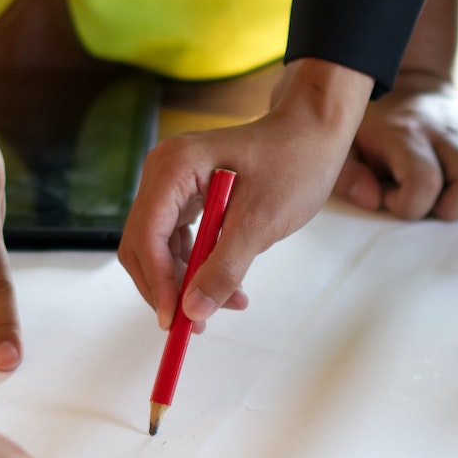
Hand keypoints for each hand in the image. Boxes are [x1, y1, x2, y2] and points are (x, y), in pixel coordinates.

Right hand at [119, 59, 372, 331]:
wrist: (314, 132)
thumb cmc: (293, 162)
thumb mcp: (260, 221)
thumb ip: (223, 267)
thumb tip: (193, 311)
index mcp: (174, 168)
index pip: (147, 236)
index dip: (158, 282)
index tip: (175, 321)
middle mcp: (163, 172)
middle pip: (143, 244)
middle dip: (166, 287)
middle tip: (194, 324)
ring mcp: (173, 183)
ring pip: (157, 247)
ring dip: (183, 281)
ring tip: (225, 304)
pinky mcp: (187, 195)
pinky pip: (177, 239)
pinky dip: (195, 266)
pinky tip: (226, 286)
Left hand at [334, 70, 457, 219]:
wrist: (408, 85)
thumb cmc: (371, 128)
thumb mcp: (344, 145)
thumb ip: (347, 176)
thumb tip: (374, 201)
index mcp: (405, 134)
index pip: (423, 182)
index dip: (409, 206)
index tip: (392, 199)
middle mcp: (447, 131)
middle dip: (455, 209)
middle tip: (433, 205)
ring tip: (457, 197)